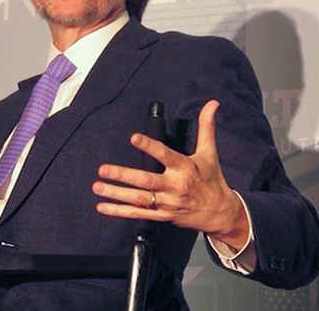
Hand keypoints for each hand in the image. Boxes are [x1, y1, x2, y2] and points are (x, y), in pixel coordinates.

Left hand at [92, 100, 249, 249]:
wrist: (221, 213)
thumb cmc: (212, 179)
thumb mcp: (210, 152)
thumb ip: (206, 127)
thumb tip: (212, 103)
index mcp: (185, 168)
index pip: (165, 155)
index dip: (150, 146)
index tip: (133, 138)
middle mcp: (175, 186)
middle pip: (146, 180)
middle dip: (123, 175)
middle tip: (103, 169)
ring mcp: (167, 203)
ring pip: (139, 199)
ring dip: (117, 194)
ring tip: (97, 186)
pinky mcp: (162, 216)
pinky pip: (138, 213)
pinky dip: (120, 211)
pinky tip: (102, 206)